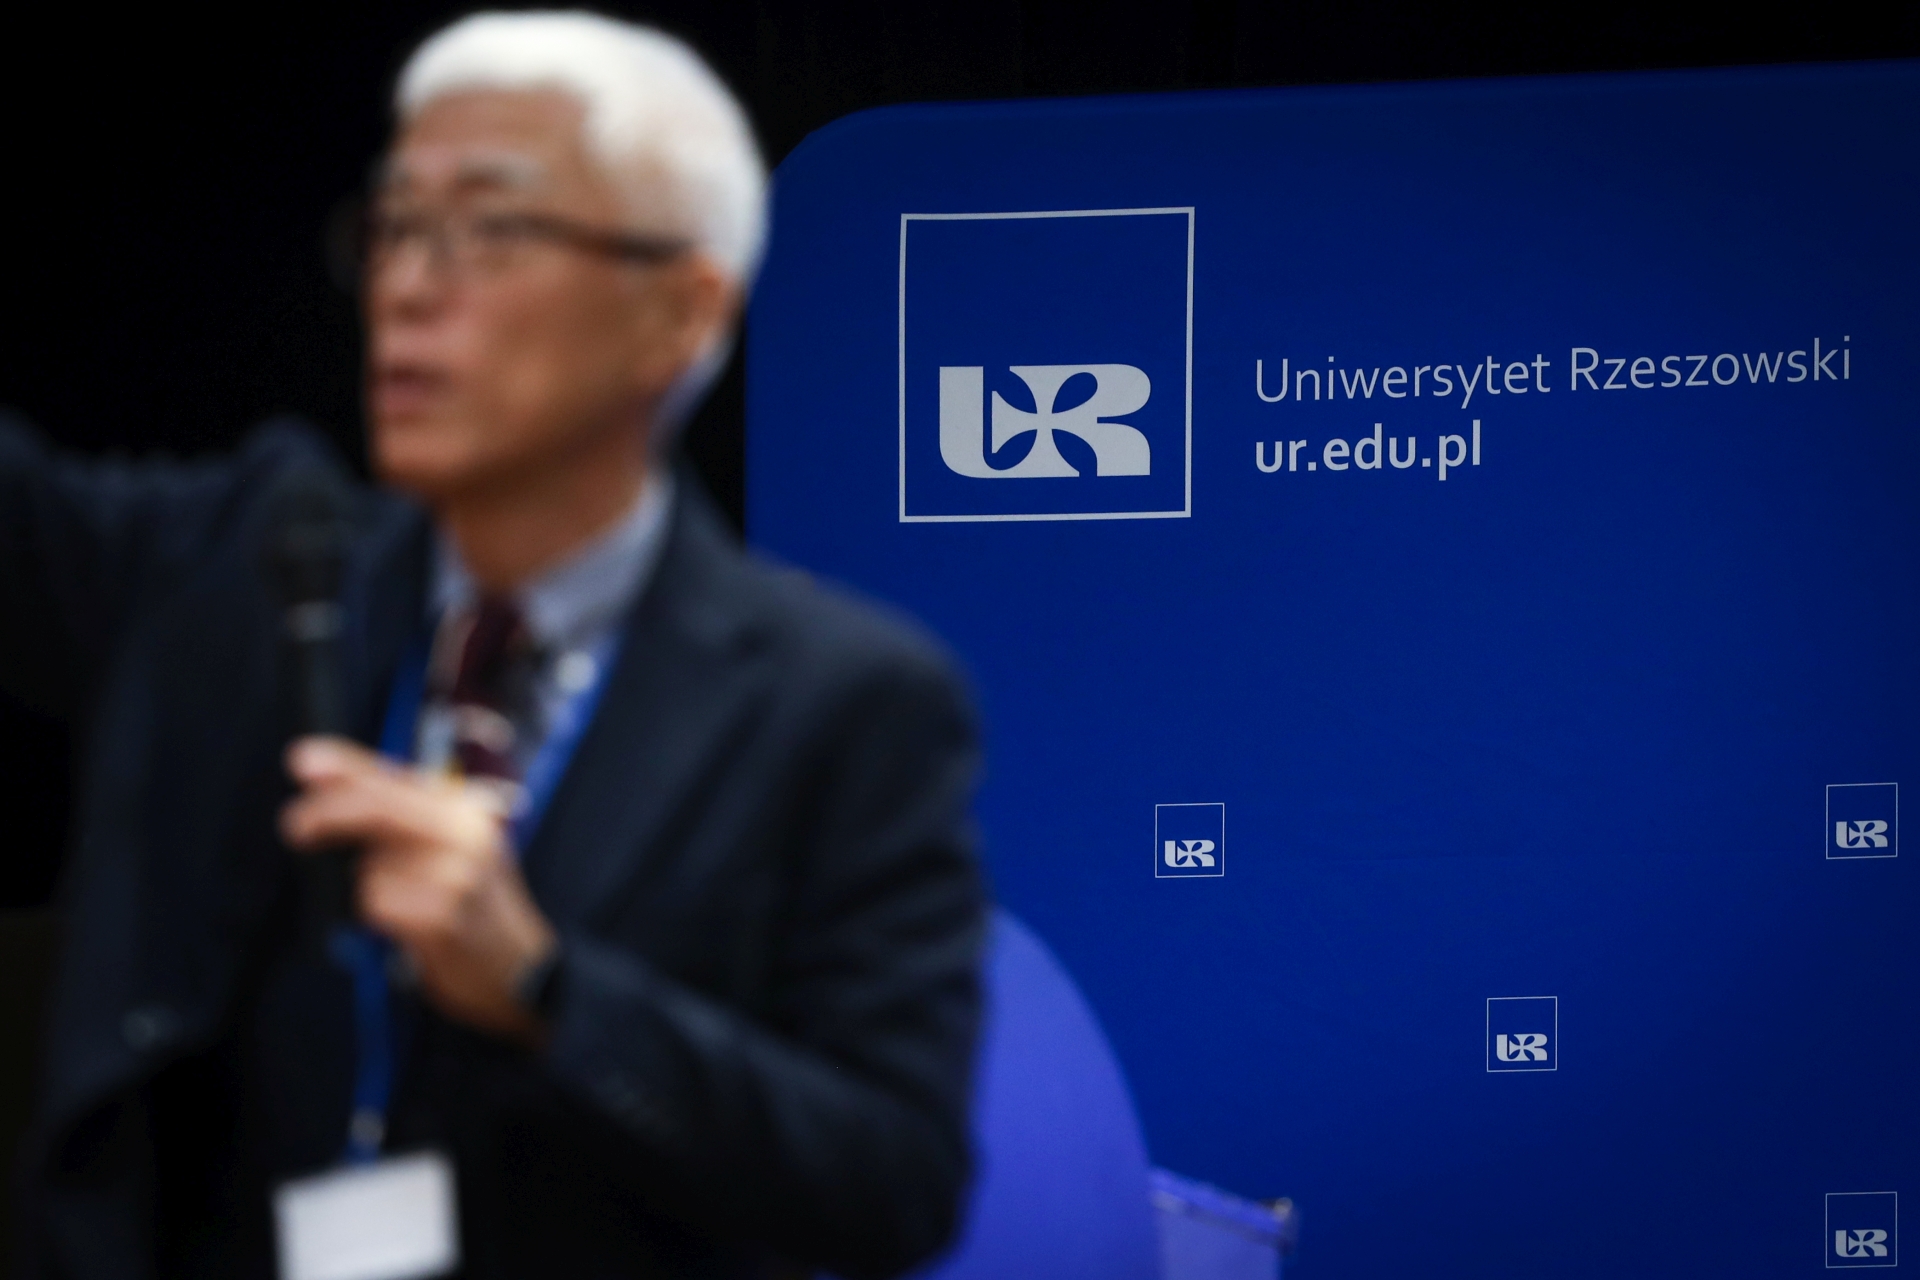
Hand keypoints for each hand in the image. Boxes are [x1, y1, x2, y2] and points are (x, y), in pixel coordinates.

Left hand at [280, 736, 555, 1041]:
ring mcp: (458, 874)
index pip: (394, 774)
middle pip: (378, 807)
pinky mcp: (443, 916)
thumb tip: (326, 783)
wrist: (522, 966)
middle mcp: (466, 832)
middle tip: (295, 828)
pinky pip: (378, 906)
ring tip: (408, 903)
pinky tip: (412, 926)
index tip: (301, 759)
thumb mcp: (448, 845)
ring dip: (370, 888)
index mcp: (464, 808)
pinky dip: (380, 917)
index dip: (343, 764)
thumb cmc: (473, 903)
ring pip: (371, 868)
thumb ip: (395, 812)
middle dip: (326, 813)